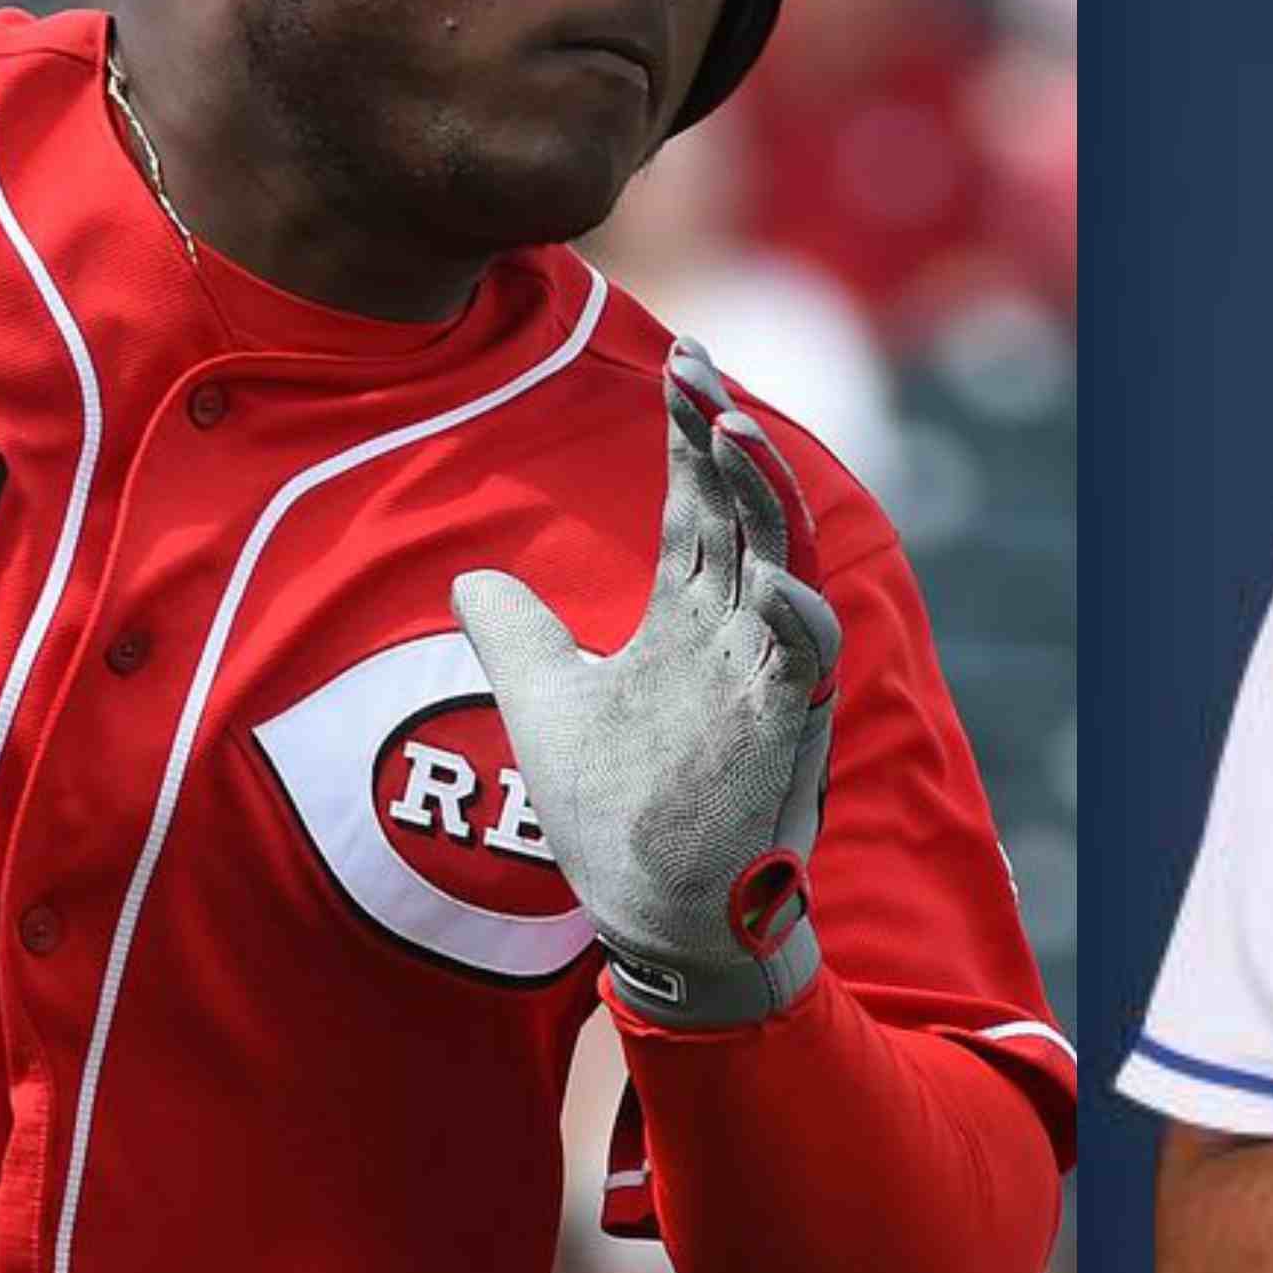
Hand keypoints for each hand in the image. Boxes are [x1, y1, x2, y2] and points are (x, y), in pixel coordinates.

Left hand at [452, 341, 838, 1027]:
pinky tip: (766, 576)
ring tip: (731, 431)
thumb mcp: (545, 705)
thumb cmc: (616, 814)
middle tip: (698, 366)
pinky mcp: (784, 732)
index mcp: (689, 619)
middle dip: (723, 436)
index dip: (690, 434)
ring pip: (786, 562)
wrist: (654, 912)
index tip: (680, 360)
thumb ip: (516, 636)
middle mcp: (735, 634)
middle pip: (741, 511)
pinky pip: (805, 660)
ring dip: (765, 498)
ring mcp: (764, 678)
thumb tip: (467, 576)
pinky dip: (793, 616)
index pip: (698, 505)